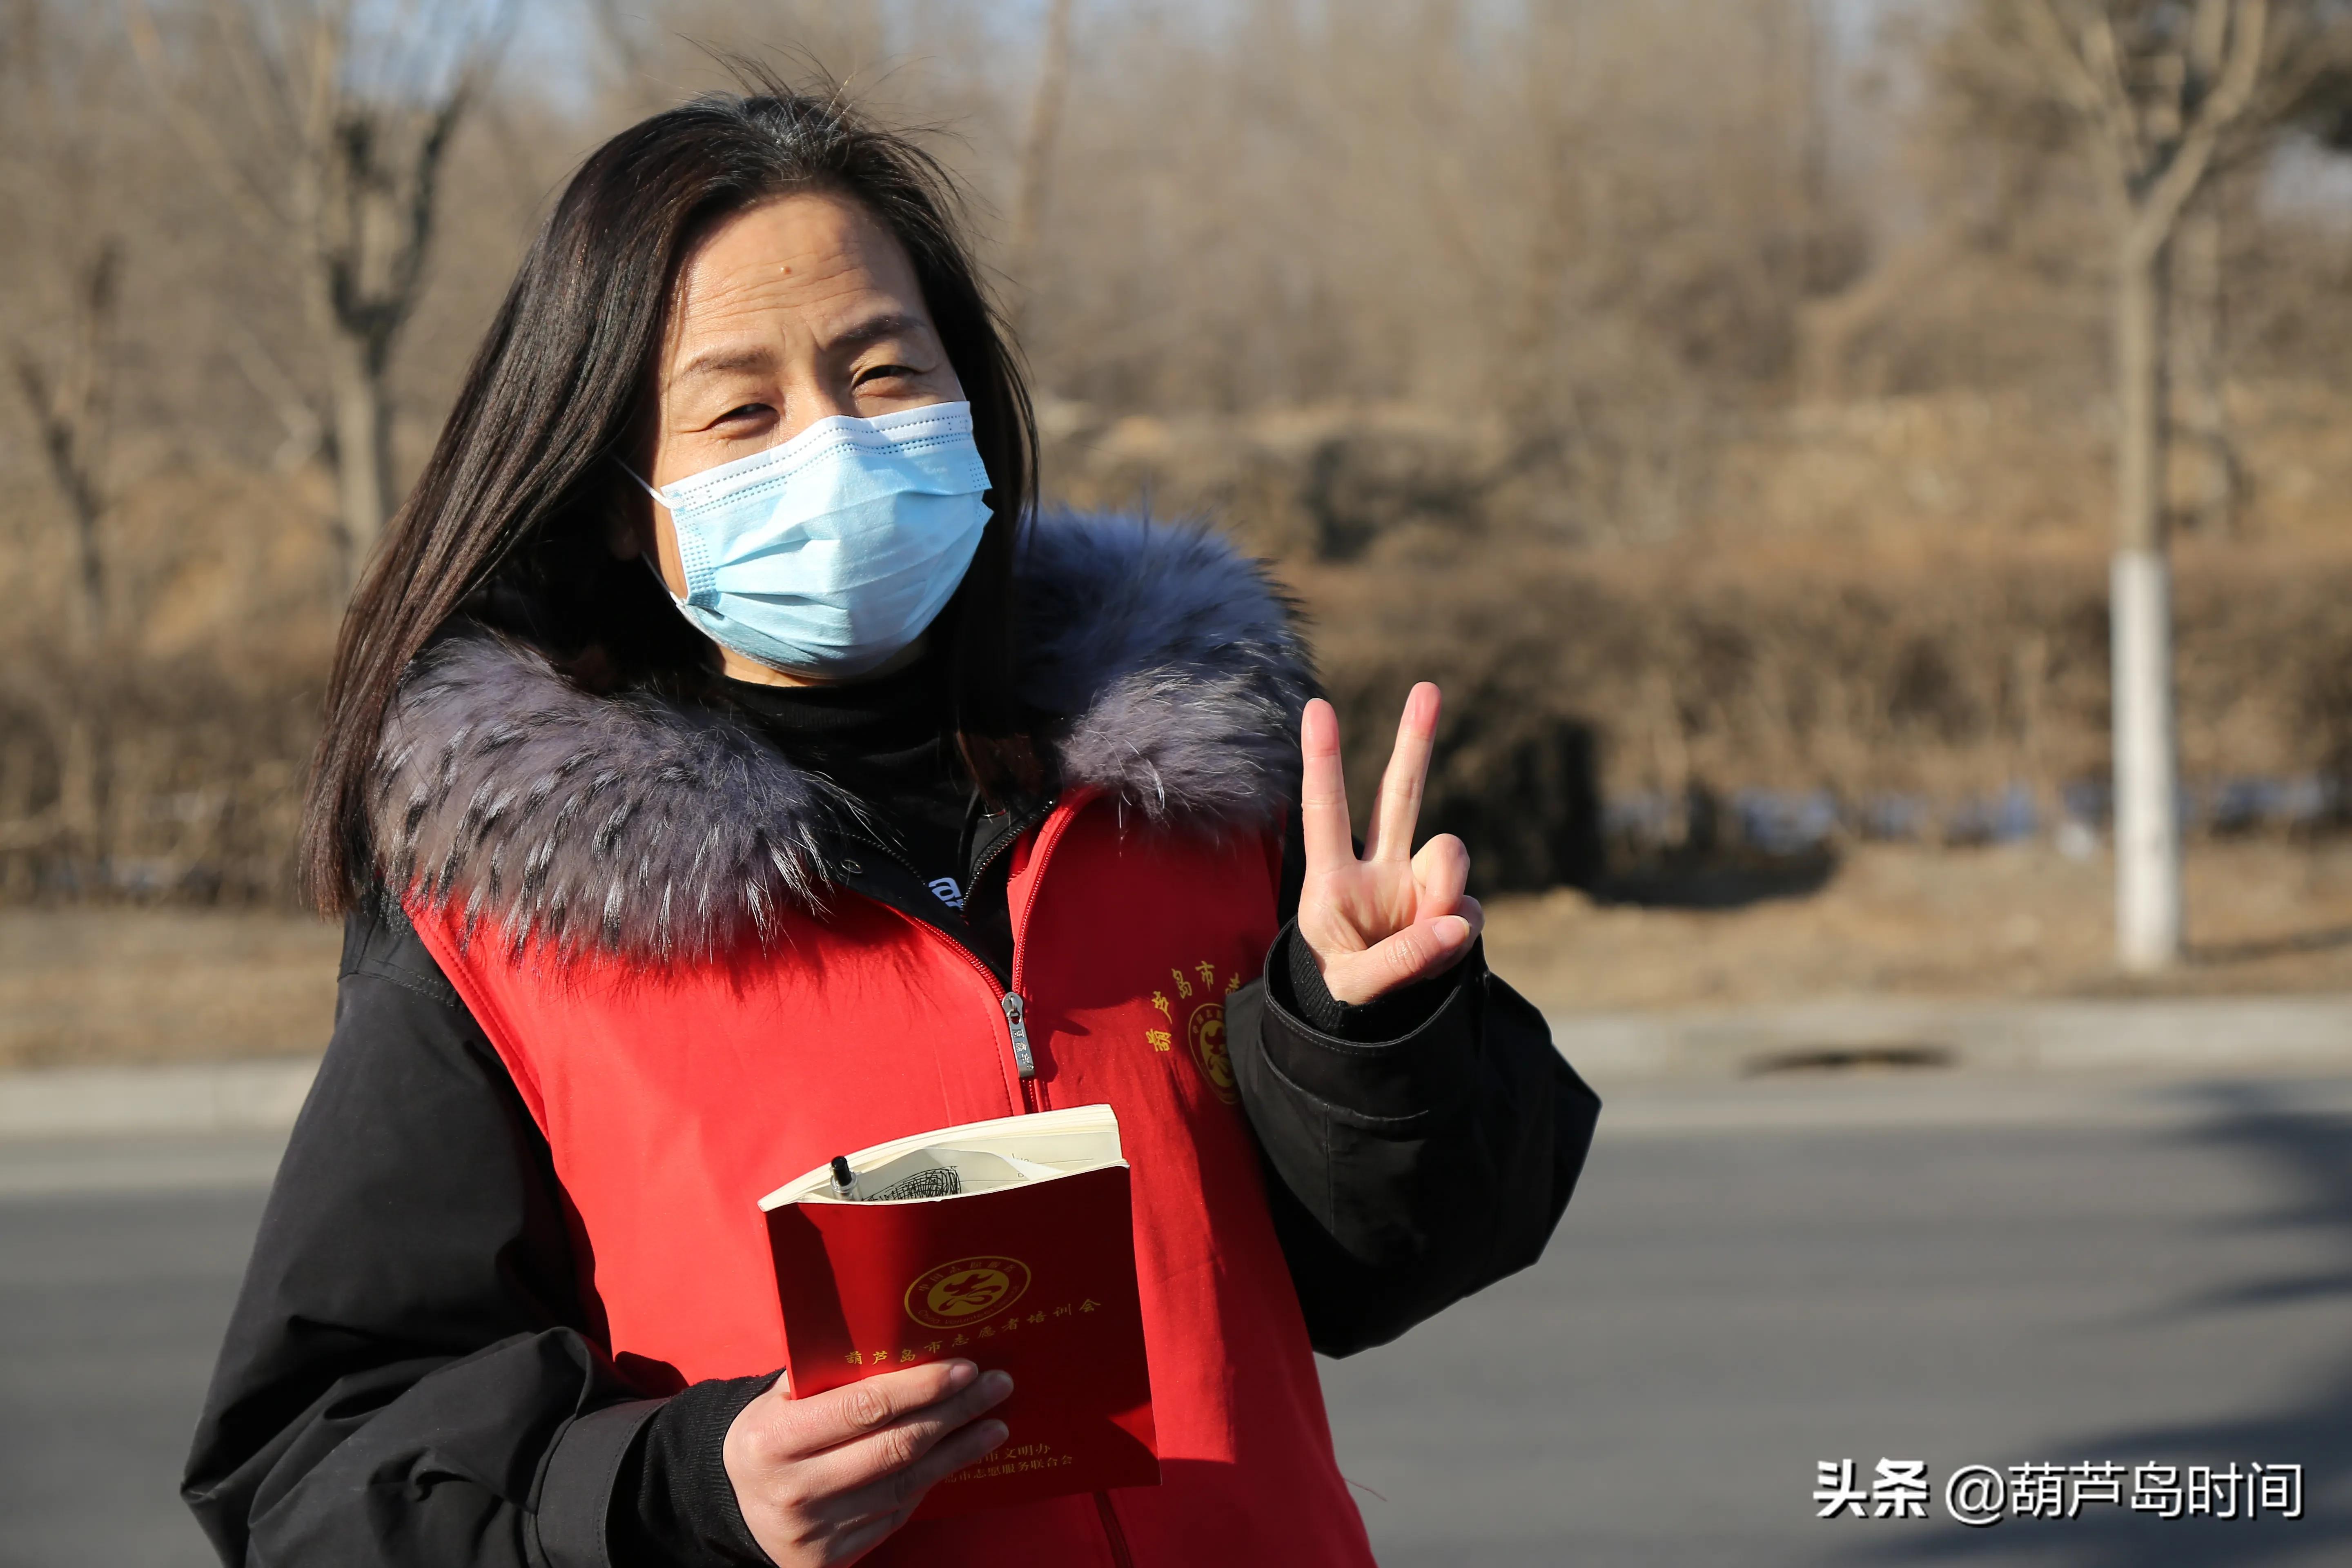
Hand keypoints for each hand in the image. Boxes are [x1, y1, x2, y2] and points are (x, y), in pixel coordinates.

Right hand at [724, 1360, 1011, 1564]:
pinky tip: (957, 1457)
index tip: (965, 1368)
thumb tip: (900, 1343)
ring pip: (904, 1485)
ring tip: (995, 1424)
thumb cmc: (769, 1435)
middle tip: (997, 1386)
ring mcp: (816, 1531)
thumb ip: (828, 1376)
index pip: (865, 1409)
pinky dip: (930, 1482)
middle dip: (955, 1413)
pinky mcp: (833, 1559)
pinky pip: (896, 1514)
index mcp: (775, 1441)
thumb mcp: (778, 1399)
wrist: (731, 1506)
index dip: (921, 1388)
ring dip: (958, 1452)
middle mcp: (795, 1491)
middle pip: (896, 1447)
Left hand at [1296, 683, 1482, 1005]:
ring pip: (1449, 853)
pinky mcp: (1453, 906)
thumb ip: (1399, 960)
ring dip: (1443, 893)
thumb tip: (1457, 925)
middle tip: (1426, 688)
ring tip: (1424, 938)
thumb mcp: (1353, 986)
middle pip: (1398, 794)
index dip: (1322, 761)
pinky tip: (1436, 953)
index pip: (1324, 812)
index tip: (1318, 705)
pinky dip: (1455, 938)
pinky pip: (1469, 912)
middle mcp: (1376, 867)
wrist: (1376, 1009)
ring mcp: (1418, 882)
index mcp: (1330, 880)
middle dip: (1414, 741)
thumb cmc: (1343, 986)